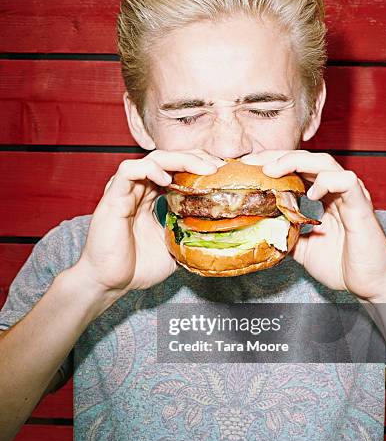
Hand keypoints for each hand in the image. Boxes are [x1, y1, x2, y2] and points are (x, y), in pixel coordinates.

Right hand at [73, 150, 223, 293]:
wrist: (110, 283)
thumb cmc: (136, 268)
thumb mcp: (173, 248)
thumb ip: (186, 233)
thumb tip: (213, 231)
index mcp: (149, 198)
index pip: (175, 170)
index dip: (197, 166)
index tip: (221, 173)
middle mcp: (138, 190)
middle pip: (168, 159)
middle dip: (195, 158)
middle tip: (218, 166)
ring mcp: (125, 191)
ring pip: (153, 159)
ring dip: (180, 159)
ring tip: (202, 169)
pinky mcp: (113, 197)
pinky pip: (129, 170)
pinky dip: (150, 169)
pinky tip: (167, 180)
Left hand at [242, 150, 385, 300]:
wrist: (367, 285)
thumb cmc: (341, 265)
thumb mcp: (302, 249)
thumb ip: (285, 235)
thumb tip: (261, 229)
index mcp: (323, 197)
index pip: (296, 169)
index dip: (272, 164)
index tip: (247, 168)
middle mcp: (336, 191)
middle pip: (306, 159)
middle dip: (277, 157)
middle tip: (252, 163)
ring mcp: (350, 196)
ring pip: (325, 162)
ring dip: (295, 161)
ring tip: (272, 170)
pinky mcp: (361, 206)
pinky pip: (347, 182)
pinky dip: (327, 181)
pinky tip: (312, 193)